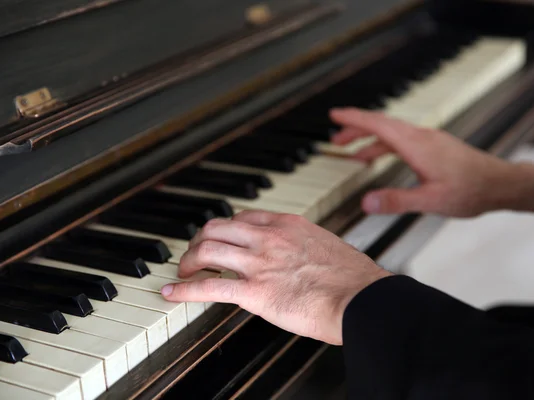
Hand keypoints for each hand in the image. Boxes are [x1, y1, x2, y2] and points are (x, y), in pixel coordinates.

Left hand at [161, 211, 391, 344]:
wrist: (361, 299)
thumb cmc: (352, 279)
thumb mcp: (326, 247)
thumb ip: (303, 246)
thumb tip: (296, 257)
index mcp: (287, 224)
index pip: (243, 216)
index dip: (224, 227)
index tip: (219, 237)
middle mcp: (268, 237)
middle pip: (217, 228)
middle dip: (199, 240)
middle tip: (194, 253)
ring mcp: (259, 263)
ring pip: (207, 250)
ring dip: (188, 261)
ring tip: (184, 272)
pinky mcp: (254, 292)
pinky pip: (208, 286)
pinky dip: (184, 289)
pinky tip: (172, 292)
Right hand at [330, 108, 533, 217]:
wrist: (500, 184)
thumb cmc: (471, 190)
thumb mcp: (430, 200)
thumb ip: (396, 201)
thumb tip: (366, 202)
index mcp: (416, 145)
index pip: (378, 124)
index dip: (353, 119)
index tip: (334, 114)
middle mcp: (421, 137)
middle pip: (382, 125)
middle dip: (356, 129)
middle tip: (335, 139)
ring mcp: (429, 140)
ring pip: (392, 133)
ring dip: (370, 140)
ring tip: (352, 152)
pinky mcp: (434, 147)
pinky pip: (402, 141)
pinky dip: (385, 146)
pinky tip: (383, 160)